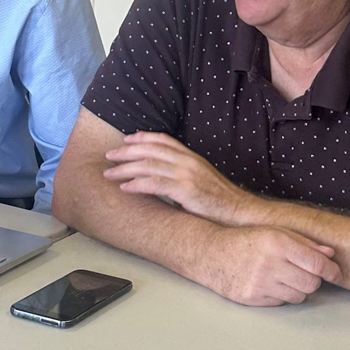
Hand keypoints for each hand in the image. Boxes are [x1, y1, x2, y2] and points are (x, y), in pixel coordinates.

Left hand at [103, 132, 252, 224]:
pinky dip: (137, 184)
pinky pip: (155, 184)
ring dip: (125, 169)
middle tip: (109, 156)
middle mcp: (188, 161)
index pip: (163, 139)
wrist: (240, 212)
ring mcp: (187, 174)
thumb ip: (183, 173)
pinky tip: (125, 188)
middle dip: (126, 152)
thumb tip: (162, 176)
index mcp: (192, 156)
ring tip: (109, 174)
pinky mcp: (185, 190)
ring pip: (148, 165)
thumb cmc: (219, 200)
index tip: (126, 140)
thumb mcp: (201, 179)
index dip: (142, 137)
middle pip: (150, 150)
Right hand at [201, 225, 340, 306]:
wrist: (211, 253)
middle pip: (311, 283)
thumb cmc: (246, 241)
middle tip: (305, 273)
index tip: (336, 274)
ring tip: (286, 278)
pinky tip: (271, 284)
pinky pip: (282, 302)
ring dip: (298, 289)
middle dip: (313, 280)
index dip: (332, 271)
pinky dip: (282, 295)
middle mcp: (270, 263)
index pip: (317, 264)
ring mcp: (260, 283)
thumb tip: (329, 254)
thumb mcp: (274, 233)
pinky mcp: (253, 298)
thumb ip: (304, 243)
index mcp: (277, 243)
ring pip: (299, 296)